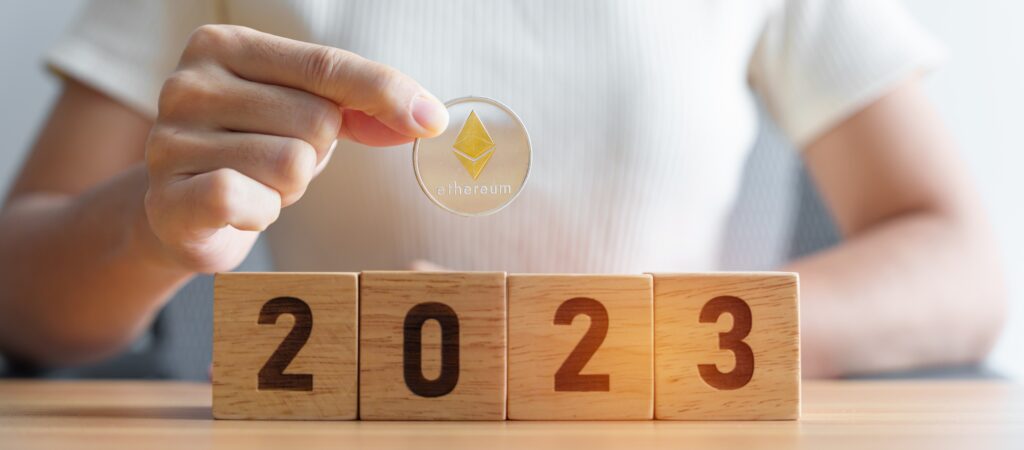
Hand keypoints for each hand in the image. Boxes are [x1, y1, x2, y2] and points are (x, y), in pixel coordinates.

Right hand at [144, 25, 447, 271]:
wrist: (182, 215)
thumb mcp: (307, 114)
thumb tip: (427, 118)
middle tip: (279, 163)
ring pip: (291, 164)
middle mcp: (188, 83)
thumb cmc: (252, 152)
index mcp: (224, 45)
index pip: (327, 66)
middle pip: (316, 119)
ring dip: (289, 188)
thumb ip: (361, 105)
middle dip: (316, 153)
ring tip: (258, 185)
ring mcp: (170, 140)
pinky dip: (261, 213)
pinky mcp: (167, 198)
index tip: (431, 120)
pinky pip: (244, 198)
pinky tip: (242, 210)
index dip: (385, 93)